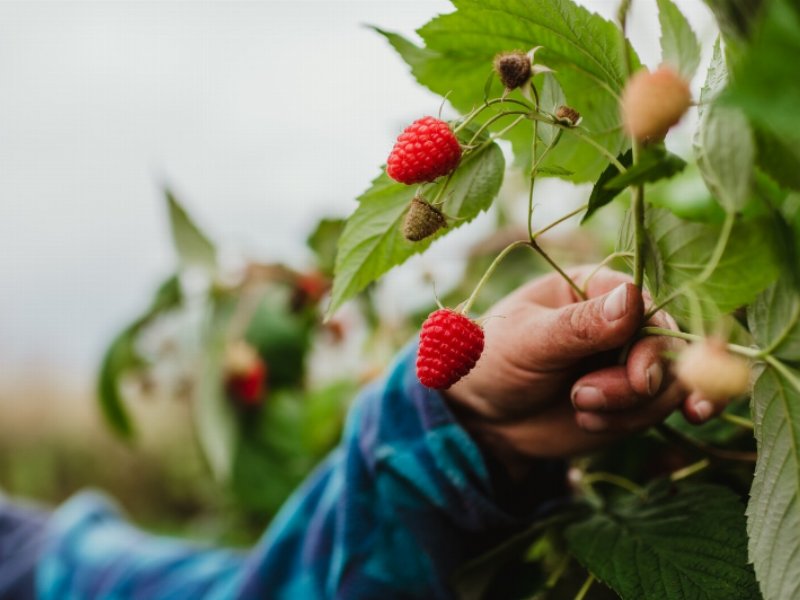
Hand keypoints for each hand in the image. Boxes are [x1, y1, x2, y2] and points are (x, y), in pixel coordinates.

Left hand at [445, 266, 720, 473]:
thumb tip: (633, 298)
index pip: (644, 303)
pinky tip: (693, 417)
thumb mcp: (529, 340)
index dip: (652, 337)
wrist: (485, 418)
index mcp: (592, 288)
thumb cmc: (495, 362)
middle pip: (666, 342)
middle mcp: (620, 321)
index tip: (639, 372)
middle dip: (641, 379)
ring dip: (633, 405)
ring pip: (670, 378)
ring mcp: (629, 360)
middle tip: (586, 396)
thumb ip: (578, 325)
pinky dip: (663, 413)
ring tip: (580, 410)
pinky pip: (665, 403)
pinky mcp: (633, 397)